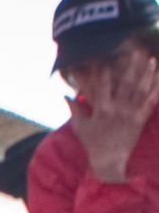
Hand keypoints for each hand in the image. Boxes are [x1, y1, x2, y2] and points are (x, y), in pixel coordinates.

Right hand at [72, 48, 158, 179]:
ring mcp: (131, 114)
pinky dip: (156, 89)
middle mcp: (118, 110)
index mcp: (101, 110)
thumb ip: (74, 109)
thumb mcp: (79, 126)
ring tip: (152, 59)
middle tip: (137, 50)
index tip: (106, 56)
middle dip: (132, 66)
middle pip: (126, 83)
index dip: (104, 69)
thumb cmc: (93, 143)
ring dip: (147, 74)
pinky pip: (150, 101)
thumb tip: (64, 95)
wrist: (110, 161)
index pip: (103, 84)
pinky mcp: (141, 119)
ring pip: (141, 90)